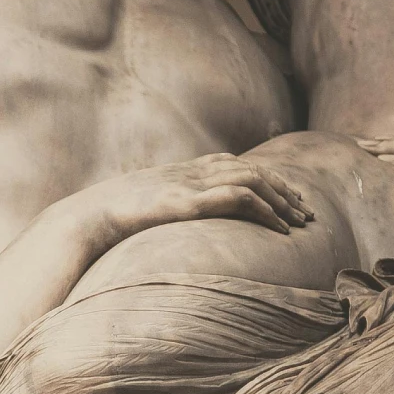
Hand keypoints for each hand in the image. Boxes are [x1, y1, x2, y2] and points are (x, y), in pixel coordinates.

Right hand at [87, 154, 311, 247]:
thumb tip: (171, 226)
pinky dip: (265, 210)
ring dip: (282, 201)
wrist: (87, 217)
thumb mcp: (142, 209)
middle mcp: (191, 172)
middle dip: (283, 189)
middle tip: (306, 210)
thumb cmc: (108, 219)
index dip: (265, 178)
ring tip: (301, 221)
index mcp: (182, 171)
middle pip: (252, 169)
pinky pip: (239, 199)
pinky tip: (279, 228)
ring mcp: (191, 184)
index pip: (235, 164)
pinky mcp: (190, 202)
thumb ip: (163, 209)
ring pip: (253, 181)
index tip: (285, 197)